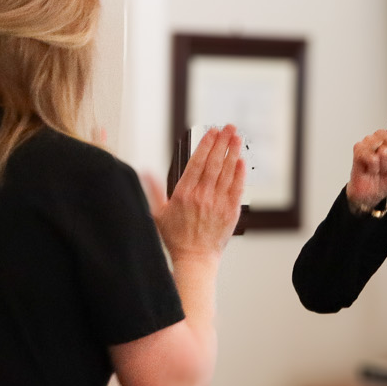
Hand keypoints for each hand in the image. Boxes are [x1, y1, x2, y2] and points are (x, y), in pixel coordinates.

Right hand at [143, 124, 244, 259]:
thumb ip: (153, 189)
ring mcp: (218, 203)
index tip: (211, 131)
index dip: (205, 144)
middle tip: (228, 127)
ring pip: (227, 172)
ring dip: (233, 152)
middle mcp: (202, 196)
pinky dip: (240, 173)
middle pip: (214, 163)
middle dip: (222, 142)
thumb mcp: (158, 213)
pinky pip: (237, 188)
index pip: (197, 162)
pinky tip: (241, 161)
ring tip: (236, 138)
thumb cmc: (176, 238)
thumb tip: (145, 172)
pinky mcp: (230, 211)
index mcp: (184, 193)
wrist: (194, 259)